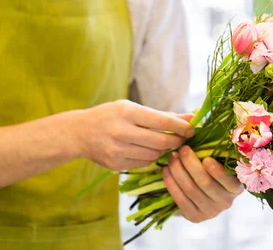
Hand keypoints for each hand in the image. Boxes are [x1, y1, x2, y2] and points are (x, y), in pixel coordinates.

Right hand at [77, 100, 194, 170]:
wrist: (80, 133)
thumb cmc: (110, 115)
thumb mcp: (131, 108)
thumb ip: (160, 115)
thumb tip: (190, 117)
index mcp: (127, 112)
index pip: (162, 121)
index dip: (181, 126)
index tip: (192, 128)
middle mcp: (122, 131)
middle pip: (161, 141)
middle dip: (177, 141)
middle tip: (184, 138)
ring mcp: (118, 150)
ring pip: (154, 155)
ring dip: (165, 150)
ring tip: (167, 143)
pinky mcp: (116, 164)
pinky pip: (143, 163)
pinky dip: (151, 157)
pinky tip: (151, 150)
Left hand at [163, 146, 242, 222]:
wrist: (200, 192)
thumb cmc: (209, 169)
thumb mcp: (217, 160)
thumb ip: (214, 149)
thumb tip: (199, 127)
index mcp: (236, 187)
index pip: (228, 181)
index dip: (217, 171)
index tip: (206, 158)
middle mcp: (226, 202)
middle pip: (205, 183)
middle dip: (191, 164)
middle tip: (182, 149)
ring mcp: (210, 212)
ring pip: (190, 189)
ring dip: (178, 171)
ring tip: (171, 157)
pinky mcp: (195, 217)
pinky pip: (180, 199)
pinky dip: (171, 183)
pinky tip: (166, 170)